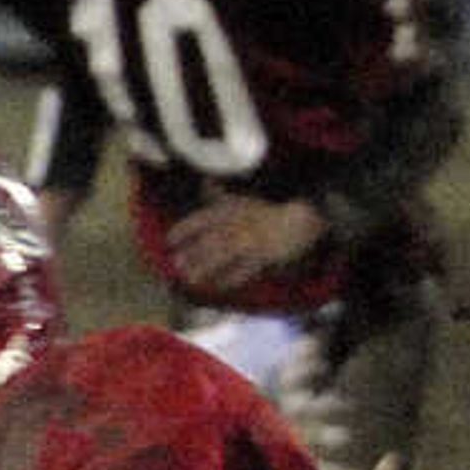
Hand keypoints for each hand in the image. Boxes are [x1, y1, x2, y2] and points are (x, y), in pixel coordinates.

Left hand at [158, 194, 328, 300]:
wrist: (301, 217)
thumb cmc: (269, 208)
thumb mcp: (243, 197)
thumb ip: (221, 193)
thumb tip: (204, 181)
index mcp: (233, 209)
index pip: (202, 218)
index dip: (184, 230)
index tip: (168, 241)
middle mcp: (239, 225)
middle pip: (209, 241)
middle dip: (191, 253)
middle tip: (176, 265)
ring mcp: (251, 242)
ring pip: (223, 257)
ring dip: (205, 268)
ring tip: (190, 278)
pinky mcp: (264, 257)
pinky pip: (243, 270)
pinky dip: (229, 279)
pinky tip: (217, 287)